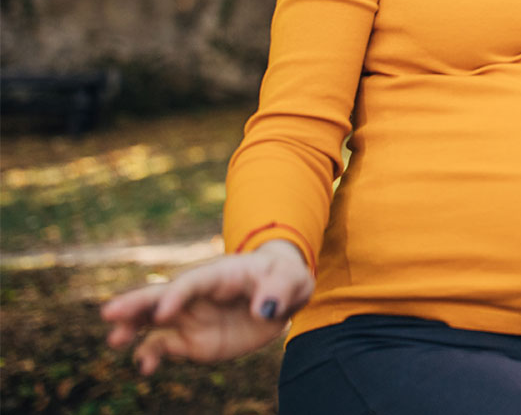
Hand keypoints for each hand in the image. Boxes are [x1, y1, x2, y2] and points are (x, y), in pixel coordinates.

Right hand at [101, 239, 313, 373]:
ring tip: (115, 340)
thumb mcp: (292, 279)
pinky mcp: (189, 339)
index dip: (177, 294)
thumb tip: (264, 310)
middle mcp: (195, 294)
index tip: (163, 311)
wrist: (280, 294)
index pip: (193, 282)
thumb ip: (279, 291)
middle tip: (109, 313)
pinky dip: (150, 355)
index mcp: (218, 274)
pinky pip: (163, 346)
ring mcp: (189, 316)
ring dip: (132, 327)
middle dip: (136, 304)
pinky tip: (144, 366)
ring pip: (152, 321)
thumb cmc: (284, 279)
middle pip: (161, 296)